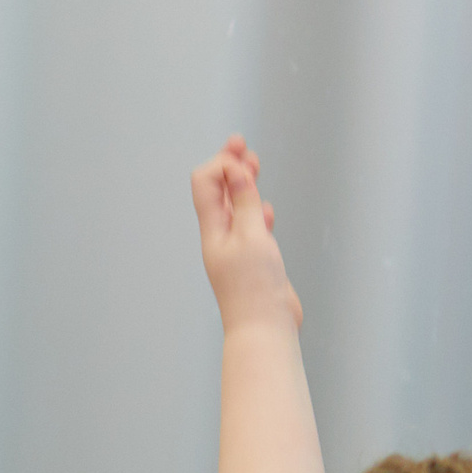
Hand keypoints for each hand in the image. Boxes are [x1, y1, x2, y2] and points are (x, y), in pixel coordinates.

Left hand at [194, 138, 301, 335]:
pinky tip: (264, 210)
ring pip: (236, 208)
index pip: (206, 183)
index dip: (222, 164)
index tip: (243, 157)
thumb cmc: (256, 287)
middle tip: (243, 144)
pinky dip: (255, 212)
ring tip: (253, 164)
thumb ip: (244, 201)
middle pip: (219, 192)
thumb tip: (235, 168)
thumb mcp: (252, 236)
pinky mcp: (255, 261)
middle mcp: (221, 236)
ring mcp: (237, 249)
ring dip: (244, 184)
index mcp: (213, 229)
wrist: (265, 328)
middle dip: (230, 166)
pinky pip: (251, 229)